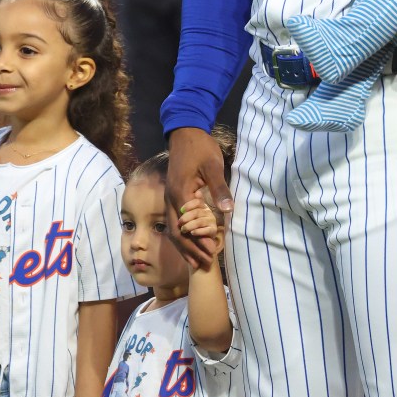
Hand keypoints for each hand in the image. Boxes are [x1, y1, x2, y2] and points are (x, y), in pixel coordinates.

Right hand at [166, 128, 231, 269]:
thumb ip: (219, 188)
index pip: (188, 225)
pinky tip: (190, 242)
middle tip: (205, 264)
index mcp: (180, 193)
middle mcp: (170, 199)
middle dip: (190, 250)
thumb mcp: (213, 166)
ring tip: (197, 261)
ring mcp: (169, 197)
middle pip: (176, 232)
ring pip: (173, 229)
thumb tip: (227, 210)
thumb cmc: (200, 148)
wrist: (185, 132)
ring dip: (184, 246)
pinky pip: (174, 221)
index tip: (212, 253)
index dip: (199, 241)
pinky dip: (182, 235)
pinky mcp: (173, 195)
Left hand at [178, 192, 220, 247]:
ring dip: (190, 226)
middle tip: (179, 222)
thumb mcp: (189, 216)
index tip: (181, 210)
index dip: (189, 205)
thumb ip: (188, 207)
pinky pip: (206, 230)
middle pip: (197, 212)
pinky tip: (192, 233)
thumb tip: (196, 193)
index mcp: (203, 206)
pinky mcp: (213, 230)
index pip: (197, 202)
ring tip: (183, 229)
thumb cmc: (192, 225)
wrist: (201, 239)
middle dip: (186, 217)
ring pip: (200, 221)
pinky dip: (198, 231)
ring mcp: (212, 221)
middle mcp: (208, 212)